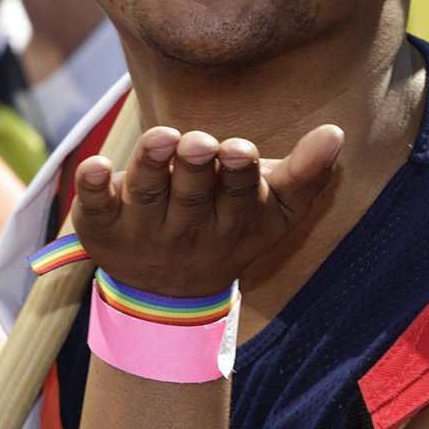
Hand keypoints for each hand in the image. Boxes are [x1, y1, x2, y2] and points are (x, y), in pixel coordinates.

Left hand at [72, 125, 344, 296]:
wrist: (168, 296)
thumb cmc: (229, 228)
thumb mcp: (274, 212)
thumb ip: (306, 175)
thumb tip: (337, 132)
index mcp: (231, 222)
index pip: (239, 198)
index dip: (238, 175)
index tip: (238, 149)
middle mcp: (185, 229)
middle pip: (192, 196)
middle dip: (197, 168)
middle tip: (201, 142)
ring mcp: (141, 228)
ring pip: (146, 195)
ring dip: (151, 167)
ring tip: (160, 138)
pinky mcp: (102, 225)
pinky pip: (93, 207)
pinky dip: (91, 188)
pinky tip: (92, 166)